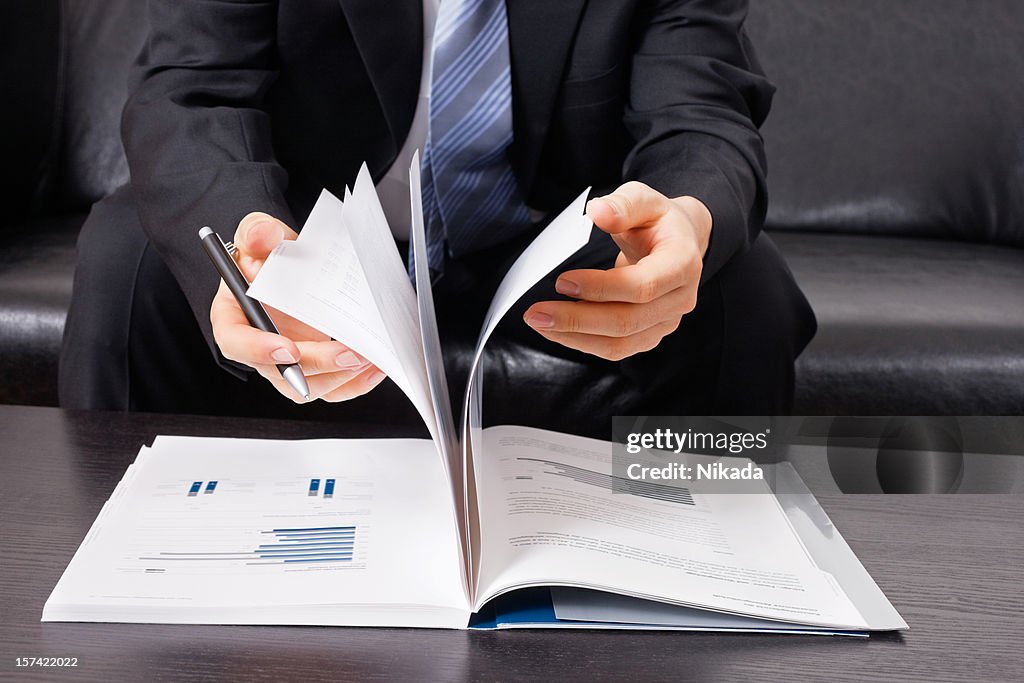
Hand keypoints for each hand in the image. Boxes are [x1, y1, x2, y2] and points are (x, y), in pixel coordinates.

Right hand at [210, 212, 386, 401]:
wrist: (290, 265)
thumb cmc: (268, 256)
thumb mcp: (259, 233)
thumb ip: (257, 232)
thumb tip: (263, 236)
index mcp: (234, 316)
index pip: (235, 342)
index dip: (259, 350)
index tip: (288, 349)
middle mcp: (258, 348)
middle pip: (280, 373)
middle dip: (318, 365)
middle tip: (348, 353)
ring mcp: (287, 363)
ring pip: (309, 388)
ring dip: (341, 377)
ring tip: (369, 357)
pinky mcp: (313, 369)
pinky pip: (333, 388)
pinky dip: (355, 383)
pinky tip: (375, 367)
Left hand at [523, 182, 711, 360]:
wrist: (679, 242)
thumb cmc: (657, 220)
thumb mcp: (643, 199)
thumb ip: (622, 204)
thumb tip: (597, 212)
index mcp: (683, 263)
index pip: (643, 286)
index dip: (601, 288)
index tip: (562, 281)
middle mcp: (680, 299)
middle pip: (627, 321)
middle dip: (576, 320)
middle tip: (535, 314)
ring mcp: (666, 321)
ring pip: (620, 344)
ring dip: (575, 337)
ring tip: (539, 324)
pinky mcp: (650, 334)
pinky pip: (616, 348)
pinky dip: (582, 342)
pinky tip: (556, 330)